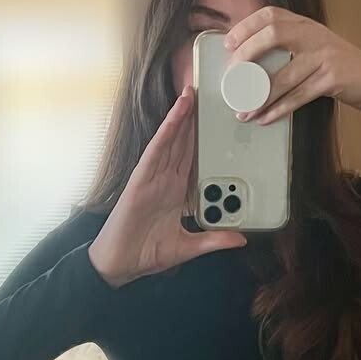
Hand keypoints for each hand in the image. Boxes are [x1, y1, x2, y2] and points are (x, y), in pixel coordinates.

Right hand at [88, 85, 246, 287]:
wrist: (121, 265)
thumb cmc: (146, 253)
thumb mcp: (190, 247)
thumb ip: (214, 240)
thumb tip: (240, 239)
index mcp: (175, 192)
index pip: (193, 159)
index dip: (202, 139)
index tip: (217, 122)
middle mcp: (164, 181)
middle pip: (182, 144)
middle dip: (194, 120)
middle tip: (207, 95)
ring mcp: (152, 178)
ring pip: (170, 141)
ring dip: (180, 117)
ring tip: (192, 94)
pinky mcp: (140, 181)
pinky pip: (155, 152)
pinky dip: (166, 133)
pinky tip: (175, 117)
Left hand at [223, 6, 360, 124]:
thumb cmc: (337, 66)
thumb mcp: (314, 47)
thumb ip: (289, 46)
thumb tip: (248, 62)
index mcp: (305, 24)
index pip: (270, 15)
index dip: (246, 27)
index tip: (228, 45)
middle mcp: (314, 34)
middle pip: (274, 35)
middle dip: (248, 55)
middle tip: (232, 78)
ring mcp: (324, 56)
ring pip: (284, 76)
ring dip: (260, 97)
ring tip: (244, 112)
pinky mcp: (332, 79)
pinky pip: (298, 96)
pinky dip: (279, 109)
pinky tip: (265, 118)